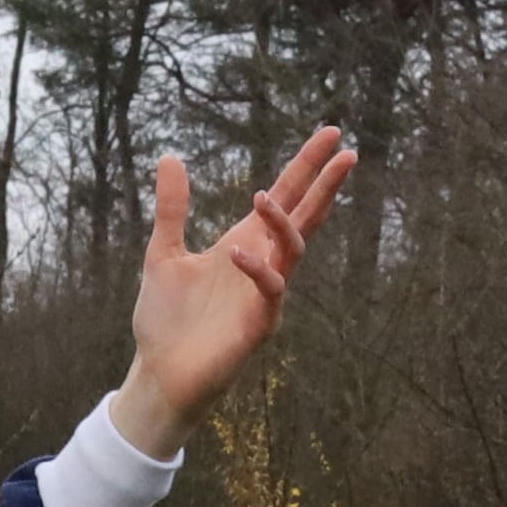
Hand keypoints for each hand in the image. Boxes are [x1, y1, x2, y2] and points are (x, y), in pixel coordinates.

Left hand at [108, 125, 356, 452]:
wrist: (158, 374)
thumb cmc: (165, 320)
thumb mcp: (162, 253)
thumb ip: (173, 208)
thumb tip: (170, 156)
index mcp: (246, 243)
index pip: (286, 198)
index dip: (307, 166)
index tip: (331, 132)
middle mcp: (264, 265)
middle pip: (306, 218)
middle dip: (325, 186)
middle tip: (347, 152)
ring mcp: (266, 295)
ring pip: (293, 250)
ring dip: (281, 223)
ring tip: (259, 198)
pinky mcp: (260, 325)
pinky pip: (271, 291)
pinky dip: (258, 269)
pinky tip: (236, 252)